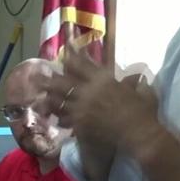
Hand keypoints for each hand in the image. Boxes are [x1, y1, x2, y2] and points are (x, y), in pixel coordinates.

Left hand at [34, 48, 162, 157]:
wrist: (138, 133)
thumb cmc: (143, 110)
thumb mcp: (142, 91)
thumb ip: (135, 84)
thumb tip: (139, 79)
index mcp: (103, 79)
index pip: (82, 63)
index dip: (72, 54)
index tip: (64, 48)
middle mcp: (88, 91)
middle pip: (63, 82)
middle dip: (48, 79)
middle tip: (36, 76)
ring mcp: (82, 108)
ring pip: (59, 101)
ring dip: (49, 99)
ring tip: (41, 98)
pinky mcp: (80, 124)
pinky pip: (65, 119)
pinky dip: (60, 118)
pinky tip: (57, 118)